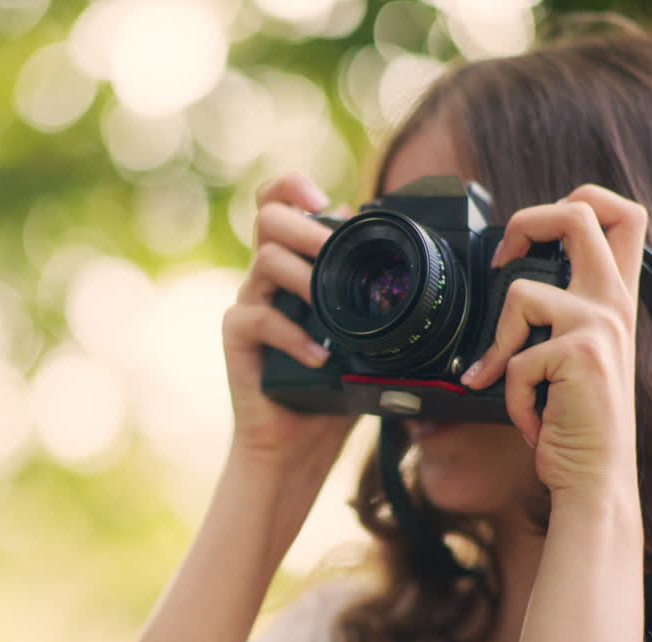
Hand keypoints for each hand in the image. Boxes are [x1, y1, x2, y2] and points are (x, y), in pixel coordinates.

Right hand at [222, 171, 356, 476]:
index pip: (278, 203)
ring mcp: (250, 305)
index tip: (321, 199)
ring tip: (327, 308)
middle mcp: (267, 278)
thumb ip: (372, 293)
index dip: (293, 187)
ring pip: (264, 260)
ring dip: (304, 277)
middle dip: (305, 226)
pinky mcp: (237, 339)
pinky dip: (292, 333)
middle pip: (268, 218)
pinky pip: (256, 317)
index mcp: (295, 265)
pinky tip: (318, 356)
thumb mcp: (365, 335)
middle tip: (329, 250)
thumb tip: (413, 259)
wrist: (296, 444)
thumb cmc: (334, 387)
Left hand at [459, 184, 644, 500]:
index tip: (535, 239)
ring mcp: (601, 326)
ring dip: (501, 347)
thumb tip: (508, 278)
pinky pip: (514, 359)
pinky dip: (512, 397)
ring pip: (521, 293)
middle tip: (503, 261)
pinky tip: (533, 419)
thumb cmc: (576, 423)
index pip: (624, 215)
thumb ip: (558, 316)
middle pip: (581, 212)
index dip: (579, 200)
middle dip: (527, 221)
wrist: (595, 480)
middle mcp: (615, 305)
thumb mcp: (573, 357)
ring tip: (518, 387)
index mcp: (615, 300)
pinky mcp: (580, 355)